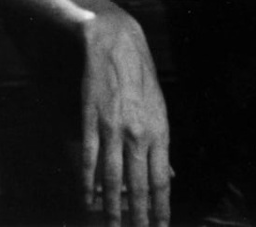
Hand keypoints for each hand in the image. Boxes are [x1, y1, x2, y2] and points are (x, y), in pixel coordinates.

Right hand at [80, 12, 170, 226]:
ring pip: (113, 178)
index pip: (161, 179)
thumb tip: (169, 175)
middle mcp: (139, 134)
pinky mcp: (91, 122)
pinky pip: (88, 160)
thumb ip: (161, 146)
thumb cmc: (142, 80)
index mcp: (160, 131)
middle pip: (139, 184)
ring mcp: (114, 129)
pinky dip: (87, 183)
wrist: (117, 46)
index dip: (160, 206)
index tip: (160, 226)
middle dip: (139, 215)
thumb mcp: (160, 110)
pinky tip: (88, 201)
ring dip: (113, 208)